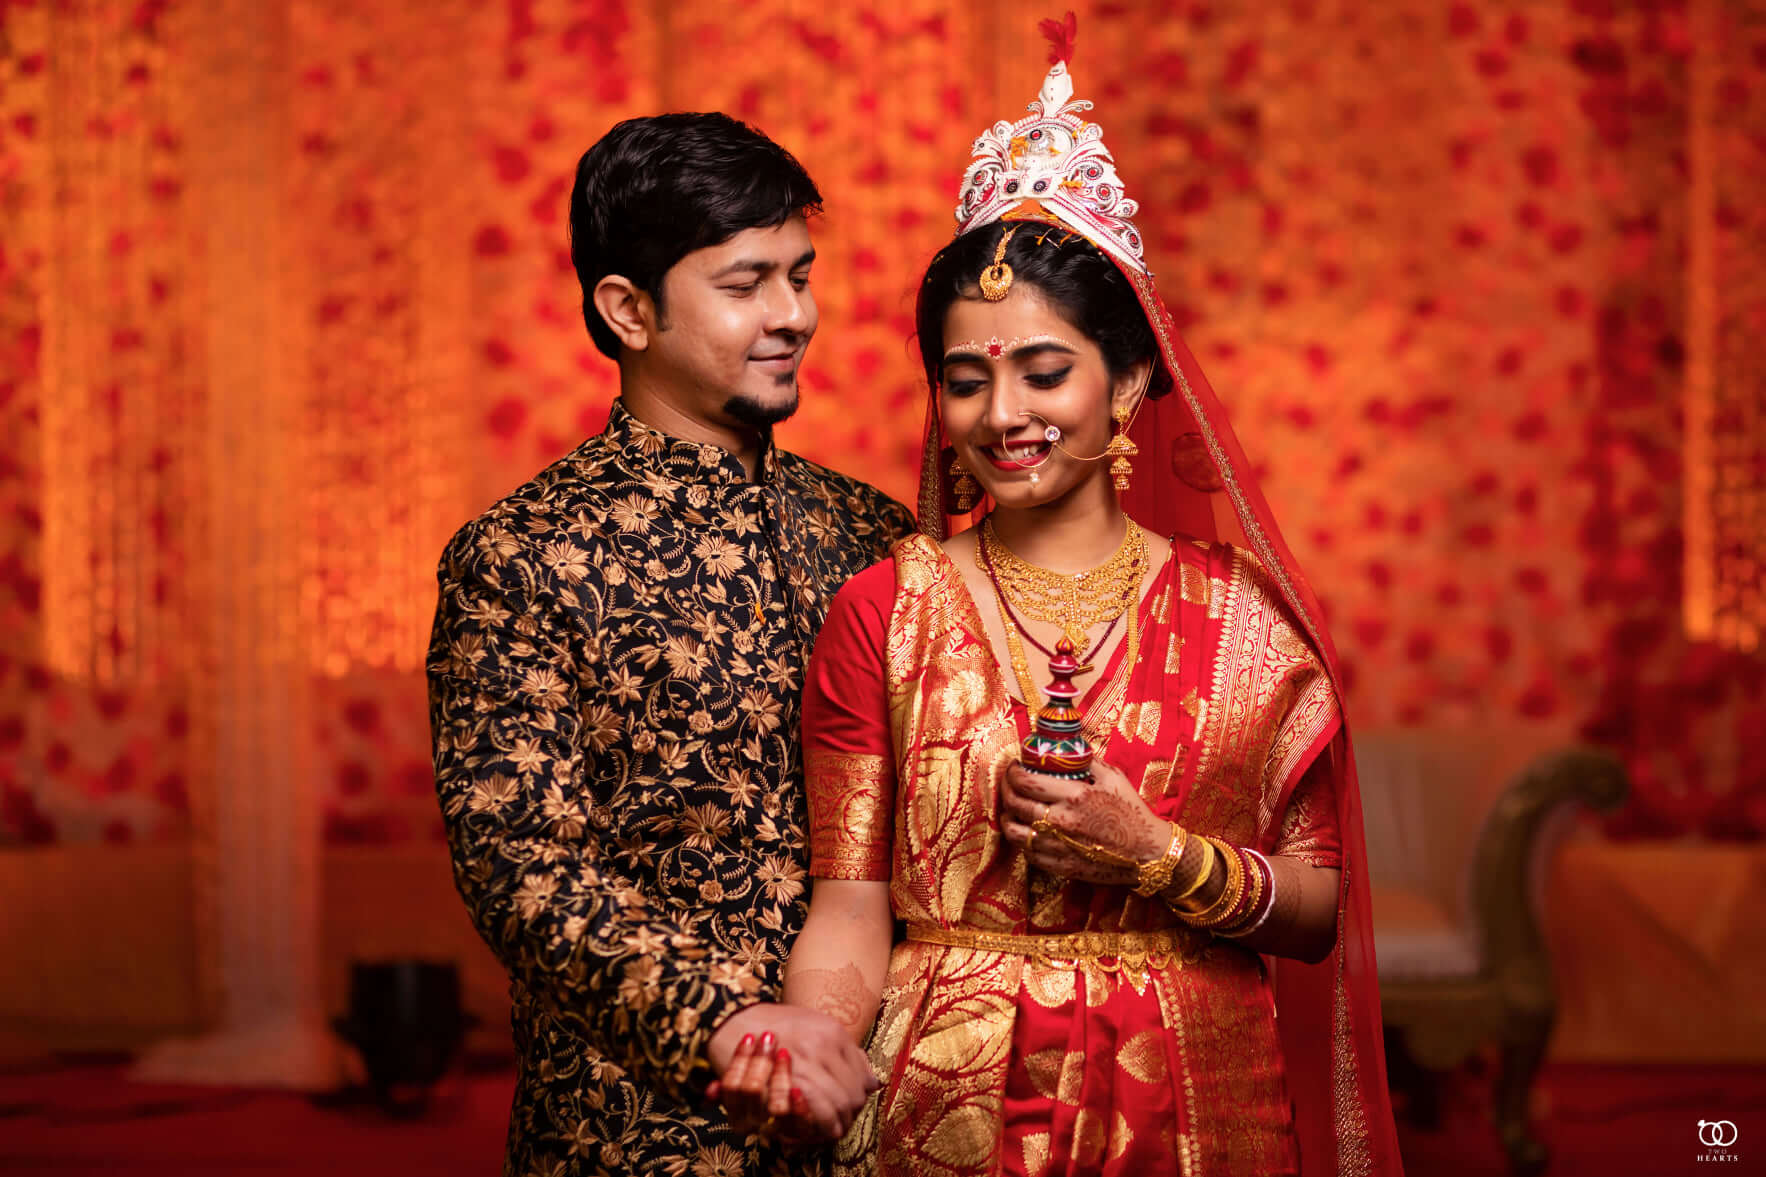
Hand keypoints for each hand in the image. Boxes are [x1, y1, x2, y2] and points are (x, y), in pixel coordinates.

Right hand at [706, 1004, 877, 1141]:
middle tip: (836, 1122)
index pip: (863, 1079)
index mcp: (834, 1032)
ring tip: (823, 1126)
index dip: (859, 1098)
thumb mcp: (816, 1026)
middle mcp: (824, 1045)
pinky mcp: (785, 1079)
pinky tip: (810, 1126)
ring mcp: (805, 1063)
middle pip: (853, 1096)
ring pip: (838, 1107)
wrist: (733, 1018)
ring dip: (833, 1123)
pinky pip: (815, 1113)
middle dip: (848, 1115)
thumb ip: (845, 1052)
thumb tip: (872, 1082)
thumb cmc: (774, 1024)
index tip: (848, 1106)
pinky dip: (816, 1126)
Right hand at [706, 1037, 818, 1145]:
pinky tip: (797, 1089)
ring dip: (778, 1078)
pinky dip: (798, 1108)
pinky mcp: (803, 1133)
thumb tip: (711, 1090)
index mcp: (739, 1113)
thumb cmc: (773, 1073)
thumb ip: (731, 1083)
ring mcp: (779, 1129)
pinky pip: (799, 1127)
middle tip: (770, 1037)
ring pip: (775, 1107)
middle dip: (760, 1062)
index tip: (749, 1037)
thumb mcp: (751, 1075)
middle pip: (752, 1092)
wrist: (806, 1094)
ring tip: (784, 1053)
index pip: (731, 1088)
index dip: (738, 1063)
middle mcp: (756, 1124)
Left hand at [998, 759, 1167, 884]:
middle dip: (1005, 789)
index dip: (1012, 772)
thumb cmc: (1132, 813)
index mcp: (1074, 796)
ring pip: (1014, 833)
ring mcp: (1059, 847)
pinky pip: (1028, 854)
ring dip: (1006, 818)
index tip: (1013, 767)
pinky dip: (1022, 841)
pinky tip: (1026, 831)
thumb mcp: (1114, 778)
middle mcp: (1062, 821)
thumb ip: (1088, 761)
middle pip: (1015, 804)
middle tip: (1008, 783)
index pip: (1026, 781)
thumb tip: (1067, 749)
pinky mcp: (1061, 867)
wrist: (1148, 853)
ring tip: (1010, 809)